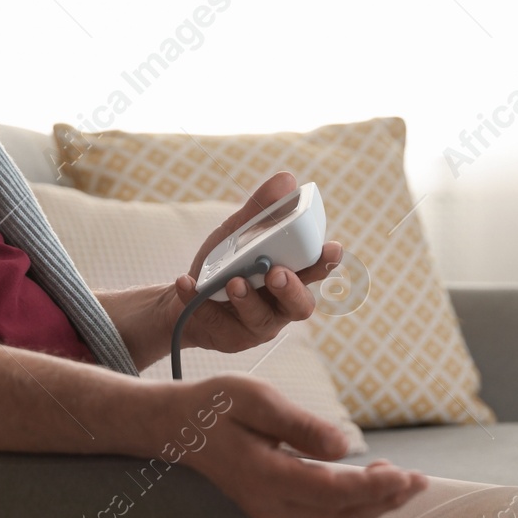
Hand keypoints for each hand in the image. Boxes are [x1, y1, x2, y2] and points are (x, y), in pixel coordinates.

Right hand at [166, 373, 425, 517]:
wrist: (176, 425)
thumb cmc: (215, 404)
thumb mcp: (256, 398)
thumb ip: (300, 424)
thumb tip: (346, 446)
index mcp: (266, 476)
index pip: (333, 491)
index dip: (375, 488)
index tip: (408, 475)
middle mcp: (270, 504)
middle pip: (340, 516)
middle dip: (385, 501)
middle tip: (420, 481)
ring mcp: (270, 511)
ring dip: (372, 506)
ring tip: (404, 481)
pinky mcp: (272, 507)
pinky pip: (321, 517)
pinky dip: (352, 504)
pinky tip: (370, 482)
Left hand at [174, 170, 342, 354]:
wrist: (185, 297)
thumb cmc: (225, 264)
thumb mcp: (239, 232)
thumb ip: (262, 210)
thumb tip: (287, 180)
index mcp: (292, 276)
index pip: (316, 270)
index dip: (326, 262)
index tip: (332, 249)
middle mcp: (281, 305)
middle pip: (300, 305)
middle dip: (290, 289)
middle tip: (276, 272)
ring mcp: (257, 324)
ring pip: (262, 319)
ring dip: (247, 299)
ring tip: (232, 281)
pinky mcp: (230, 337)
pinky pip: (216, 321)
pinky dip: (198, 299)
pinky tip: (187, 281)